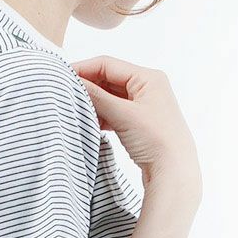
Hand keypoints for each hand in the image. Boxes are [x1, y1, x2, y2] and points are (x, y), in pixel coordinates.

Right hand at [71, 55, 201, 203]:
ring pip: (111, 97)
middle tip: (67, 96)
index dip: (84, 69)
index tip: (63, 77)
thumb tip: (75, 82)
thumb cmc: (156, 140)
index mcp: (148, 77)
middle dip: (89, 87)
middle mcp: (148, 87)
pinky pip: (115, 112)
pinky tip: (92, 124)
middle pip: (109, 79)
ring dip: (95, 103)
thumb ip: (97, 96)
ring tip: (78, 112)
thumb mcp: (123, 115)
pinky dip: (102, 116)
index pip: (108, 65)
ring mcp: (144, 106)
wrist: (174, 172)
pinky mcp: (140, 123)